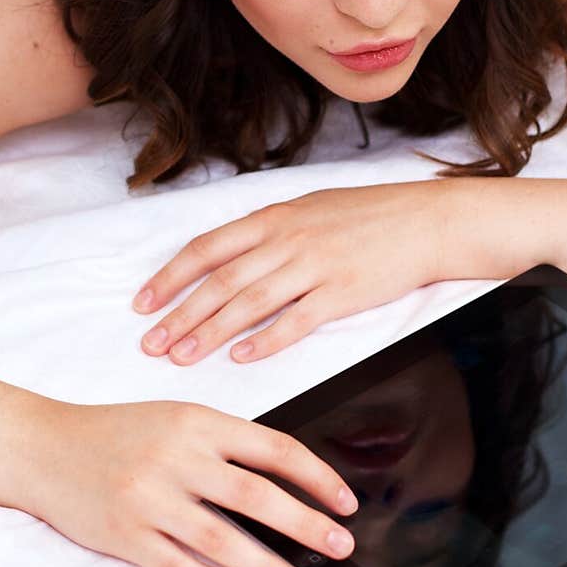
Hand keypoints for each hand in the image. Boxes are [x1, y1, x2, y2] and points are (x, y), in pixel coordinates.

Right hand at [23, 398, 360, 566]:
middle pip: (257, 497)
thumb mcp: (176, 419)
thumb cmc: (117, 433)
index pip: (274, 449)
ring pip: (224, 541)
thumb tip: (289, 481)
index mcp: (197, 422)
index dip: (317, 477)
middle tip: (341, 546)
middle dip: (307, 525)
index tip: (346, 502)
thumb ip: (224, 444)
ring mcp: (150, 500)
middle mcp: (176, 458)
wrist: (43, 448)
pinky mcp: (126, 536)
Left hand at [132, 183, 445, 365]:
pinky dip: (266, 341)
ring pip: (249, 303)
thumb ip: (266, 232)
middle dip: (180, 315)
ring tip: (182, 357)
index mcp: (273, 218)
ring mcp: (314, 267)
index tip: (143, 303)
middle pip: (220, 281)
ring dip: (211, 332)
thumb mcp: (307, 209)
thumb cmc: (365, 216)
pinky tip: (241, 357)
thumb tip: (226, 255)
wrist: (423, 222)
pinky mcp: (342, 293)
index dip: (170, 277)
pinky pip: (296, 321)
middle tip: (151, 344)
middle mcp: (287, 241)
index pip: (207, 249)